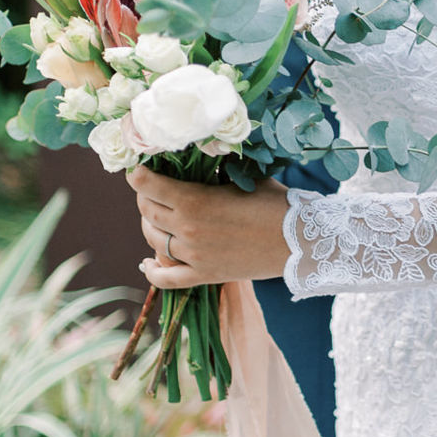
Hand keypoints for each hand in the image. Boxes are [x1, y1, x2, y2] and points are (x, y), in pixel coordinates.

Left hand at [128, 167, 291, 289]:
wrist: (299, 241)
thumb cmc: (274, 203)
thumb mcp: (242, 179)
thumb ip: (214, 171)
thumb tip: (197, 156)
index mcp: (194, 200)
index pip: (146, 186)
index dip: (136, 176)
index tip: (136, 170)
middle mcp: (187, 228)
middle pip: (146, 212)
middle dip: (145, 198)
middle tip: (153, 191)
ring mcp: (193, 255)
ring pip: (153, 240)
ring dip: (150, 227)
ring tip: (158, 219)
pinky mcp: (204, 275)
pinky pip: (166, 279)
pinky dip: (152, 272)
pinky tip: (147, 263)